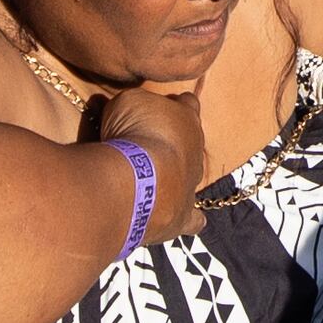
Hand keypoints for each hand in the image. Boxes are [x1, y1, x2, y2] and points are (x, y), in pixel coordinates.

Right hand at [84, 75, 213, 249]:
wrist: (139, 179)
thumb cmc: (133, 134)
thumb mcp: (127, 103)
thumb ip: (133, 105)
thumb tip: (126, 110)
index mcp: (186, 117)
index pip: (187, 103)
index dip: (175, 104)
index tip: (161, 107)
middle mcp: (196, 149)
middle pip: (190, 141)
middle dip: (173, 142)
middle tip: (146, 146)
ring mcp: (192, 183)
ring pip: (191, 176)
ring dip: (174, 176)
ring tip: (152, 180)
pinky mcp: (183, 215)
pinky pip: (193, 220)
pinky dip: (189, 220)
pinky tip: (181, 220)